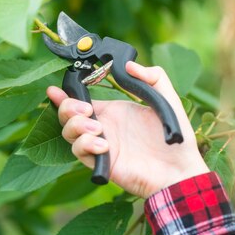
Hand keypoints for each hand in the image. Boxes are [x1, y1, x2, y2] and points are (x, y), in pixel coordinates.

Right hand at [46, 61, 208, 198]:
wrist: (180, 169)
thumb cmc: (175, 137)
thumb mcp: (166, 98)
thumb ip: (153, 76)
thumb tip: (128, 65)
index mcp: (113, 112)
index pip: (80, 101)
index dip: (64, 95)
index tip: (54, 89)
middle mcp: (103, 127)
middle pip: (67, 116)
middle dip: (67, 108)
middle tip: (85, 109)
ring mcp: (100, 145)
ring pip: (68, 134)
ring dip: (76, 126)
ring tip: (98, 128)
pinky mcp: (102, 163)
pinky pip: (79, 152)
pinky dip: (86, 145)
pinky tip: (105, 145)